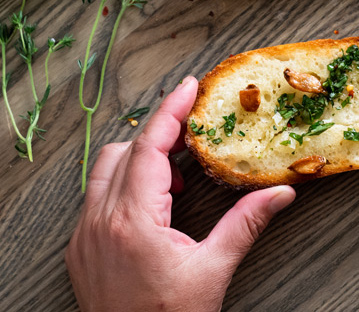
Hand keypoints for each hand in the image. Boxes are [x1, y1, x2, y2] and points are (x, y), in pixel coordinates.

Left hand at [65, 76, 295, 311]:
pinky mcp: (79, 251)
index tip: (190, 88)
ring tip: (177, 177)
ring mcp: (84, 237)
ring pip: (104, 172)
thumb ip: (244, 224)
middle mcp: (100, 222)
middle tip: (193, 134)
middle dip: (158, 135)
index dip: (171, 112)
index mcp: (133, 221)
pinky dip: (123, 187)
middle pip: (124, 151)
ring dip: (139, 162)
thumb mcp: (212, 271)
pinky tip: (154, 206)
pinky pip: (95, 200)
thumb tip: (280, 193)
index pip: (149, 147)